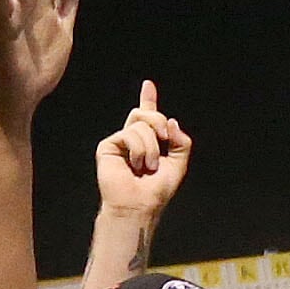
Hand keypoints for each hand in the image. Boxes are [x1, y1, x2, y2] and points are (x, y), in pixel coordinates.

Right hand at [96, 80, 192, 220]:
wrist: (140, 204)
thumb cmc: (157, 188)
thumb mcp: (179, 162)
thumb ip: (181, 140)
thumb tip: (171, 121)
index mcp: (149, 141)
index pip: (148, 116)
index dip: (148, 99)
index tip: (148, 84)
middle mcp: (133, 138)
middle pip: (147, 112)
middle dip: (159, 122)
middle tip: (164, 139)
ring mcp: (120, 141)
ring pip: (141, 123)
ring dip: (152, 147)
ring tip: (147, 166)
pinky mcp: (108, 145)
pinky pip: (130, 133)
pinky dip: (139, 150)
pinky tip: (136, 165)